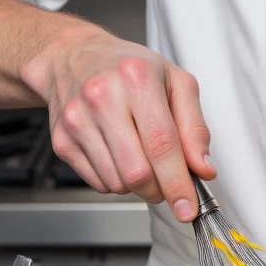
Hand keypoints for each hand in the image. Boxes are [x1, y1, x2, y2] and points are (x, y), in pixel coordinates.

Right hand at [24, 26, 213, 217]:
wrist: (74, 57)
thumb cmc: (130, 68)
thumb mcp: (176, 82)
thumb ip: (195, 128)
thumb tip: (203, 170)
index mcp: (136, 78)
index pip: (162, 144)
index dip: (178, 182)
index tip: (189, 208)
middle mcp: (102, 97)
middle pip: (137, 172)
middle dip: (160, 188)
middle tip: (168, 179)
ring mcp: (77, 120)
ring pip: (117, 183)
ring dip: (137, 184)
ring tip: (139, 154)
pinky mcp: (62, 141)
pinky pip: (98, 183)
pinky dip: (115, 180)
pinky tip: (117, 153)